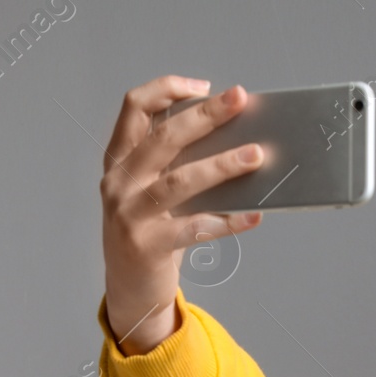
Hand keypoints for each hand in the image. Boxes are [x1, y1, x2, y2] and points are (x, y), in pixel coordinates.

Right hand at [99, 75, 266, 353]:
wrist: (130, 289)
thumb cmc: (150, 231)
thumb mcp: (151, 191)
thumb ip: (175, 165)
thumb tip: (234, 139)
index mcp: (119, 160)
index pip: (134, 107)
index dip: (167, 89)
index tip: (204, 87)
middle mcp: (118, 183)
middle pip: (163, 138)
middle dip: (205, 115)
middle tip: (240, 100)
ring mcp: (129, 215)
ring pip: (180, 181)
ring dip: (222, 165)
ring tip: (256, 156)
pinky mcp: (147, 246)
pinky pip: (194, 228)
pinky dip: (227, 221)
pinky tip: (253, 215)